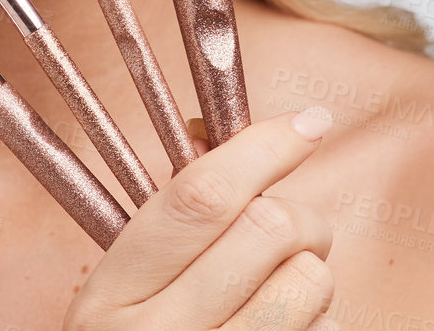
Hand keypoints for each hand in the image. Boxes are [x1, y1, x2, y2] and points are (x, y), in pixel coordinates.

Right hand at [63, 106, 337, 329]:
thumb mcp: (120, 293)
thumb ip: (169, 226)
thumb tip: (227, 141)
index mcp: (112, 295)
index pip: (200, 197)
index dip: (263, 146)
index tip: (307, 123)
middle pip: (269, 230)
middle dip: (301, 216)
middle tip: (297, 229)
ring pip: (312, 284)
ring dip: (314, 277)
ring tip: (284, 293)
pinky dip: (321, 326)